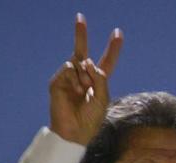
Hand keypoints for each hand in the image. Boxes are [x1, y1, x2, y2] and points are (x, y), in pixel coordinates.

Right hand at [49, 13, 122, 144]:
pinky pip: (68, 67)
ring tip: (84, 92)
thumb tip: (87, 61)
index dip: (112, 49)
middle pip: (82, 51)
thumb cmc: (91, 119)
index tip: (118, 33)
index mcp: (97, 82)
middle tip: (79, 16)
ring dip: (85, 75)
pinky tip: (76, 91)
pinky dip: (75, 77)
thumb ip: (100, 77)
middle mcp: (82, 78)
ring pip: (79, 62)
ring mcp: (68, 79)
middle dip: (80, 34)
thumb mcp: (103, 97)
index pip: (106, 62)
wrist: (74, 132)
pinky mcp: (57, 82)